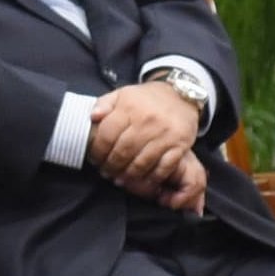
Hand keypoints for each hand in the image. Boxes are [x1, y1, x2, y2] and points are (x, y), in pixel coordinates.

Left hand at [86, 82, 202, 178]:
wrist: (181, 95)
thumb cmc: (147, 99)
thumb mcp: (122, 94)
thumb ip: (104, 104)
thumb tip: (93, 117)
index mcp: (129, 107)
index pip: (107, 135)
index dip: (98, 151)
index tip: (95, 159)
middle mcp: (147, 121)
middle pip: (123, 151)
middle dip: (111, 166)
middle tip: (106, 172)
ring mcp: (165, 134)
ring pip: (141, 163)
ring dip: (128, 176)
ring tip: (120, 180)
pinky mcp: (180, 145)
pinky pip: (163, 167)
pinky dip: (151, 178)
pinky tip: (143, 181)